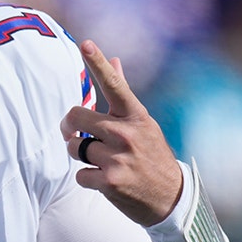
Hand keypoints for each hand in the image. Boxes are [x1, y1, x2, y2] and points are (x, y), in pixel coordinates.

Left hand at [60, 39, 182, 225]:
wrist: (171, 199)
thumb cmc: (151, 155)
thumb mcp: (143, 123)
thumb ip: (123, 93)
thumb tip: (114, 59)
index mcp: (135, 116)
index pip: (113, 85)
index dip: (97, 62)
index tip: (86, 43)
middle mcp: (126, 133)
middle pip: (76, 115)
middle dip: (70, 127)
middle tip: (75, 135)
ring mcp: (118, 158)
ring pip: (74, 147)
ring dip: (81, 155)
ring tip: (101, 161)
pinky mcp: (110, 182)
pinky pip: (79, 174)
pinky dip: (87, 178)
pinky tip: (105, 180)